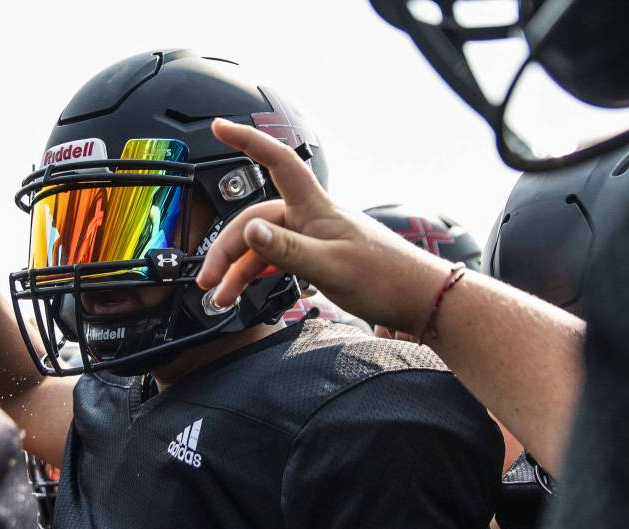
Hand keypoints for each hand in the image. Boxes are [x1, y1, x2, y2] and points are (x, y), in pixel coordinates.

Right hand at [197, 119, 447, 334]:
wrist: (420, 301)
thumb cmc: (385, 279)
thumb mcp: (329, 266)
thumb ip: (285, 249)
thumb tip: (250, 230)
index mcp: (315, 209)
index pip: (278, 163)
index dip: (249, 142)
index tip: (220, 127)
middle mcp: (312, 218)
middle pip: (256, 221)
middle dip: (226, 250)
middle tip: (207, 281)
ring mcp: (315, 238)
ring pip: (264, 246)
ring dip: (239, 270)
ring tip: (221, 299)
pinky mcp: (319, 259)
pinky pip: (277, 260)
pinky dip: (257, 275)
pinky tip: (245, 292)